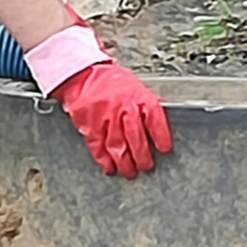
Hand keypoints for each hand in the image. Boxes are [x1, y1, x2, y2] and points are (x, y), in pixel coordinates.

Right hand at [50, 60, 172, 178]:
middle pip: (135, 137)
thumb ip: (144, 107)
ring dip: (124, 162)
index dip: (161, 136)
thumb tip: (157, 130)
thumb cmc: (111, 82)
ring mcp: (105, 117)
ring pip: (117, 145)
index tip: (164, 149)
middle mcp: (123, 107)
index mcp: (138, 96)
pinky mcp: (89, 125)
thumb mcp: (134, 88)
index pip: (154, 118)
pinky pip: (97, 146)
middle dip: (142, 156)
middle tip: (146, 166)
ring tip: (129, 172)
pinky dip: (103, 159)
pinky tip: (109, 167)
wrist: (83, 74)